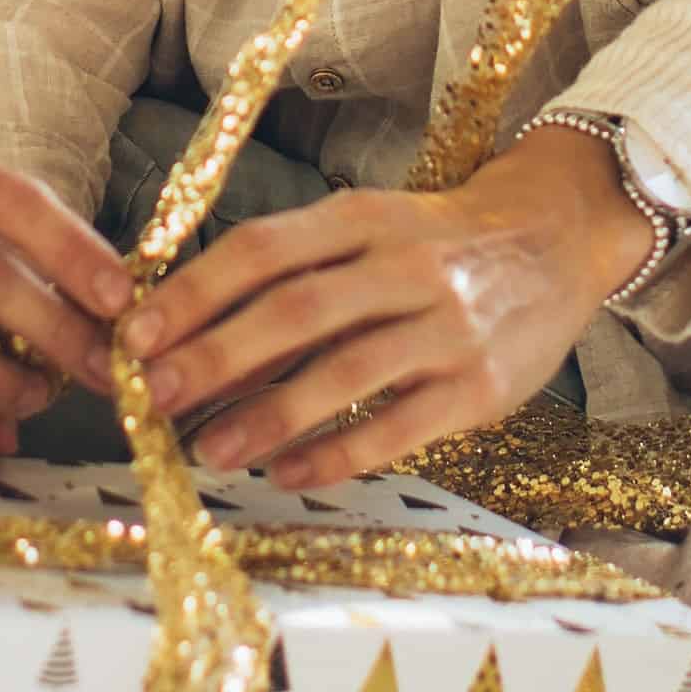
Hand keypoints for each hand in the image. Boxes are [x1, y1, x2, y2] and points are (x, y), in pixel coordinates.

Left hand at [115, 124, 643, 486]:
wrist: (555, 240)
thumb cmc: (435, 244)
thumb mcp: (368, 230)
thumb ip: (292, 270)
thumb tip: (189, 332)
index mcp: (363, 218)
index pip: (263, 249)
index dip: (194, 293)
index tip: (135, 336)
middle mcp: (406, 265)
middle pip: (297, 309)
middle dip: (217, 356)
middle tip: (156, 398)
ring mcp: (449, 326)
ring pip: (345, 372)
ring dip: (269, 415)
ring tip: (209, 450)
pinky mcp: (481, 386)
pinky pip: (398, 428)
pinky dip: (337, 454)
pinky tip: (286, 473)